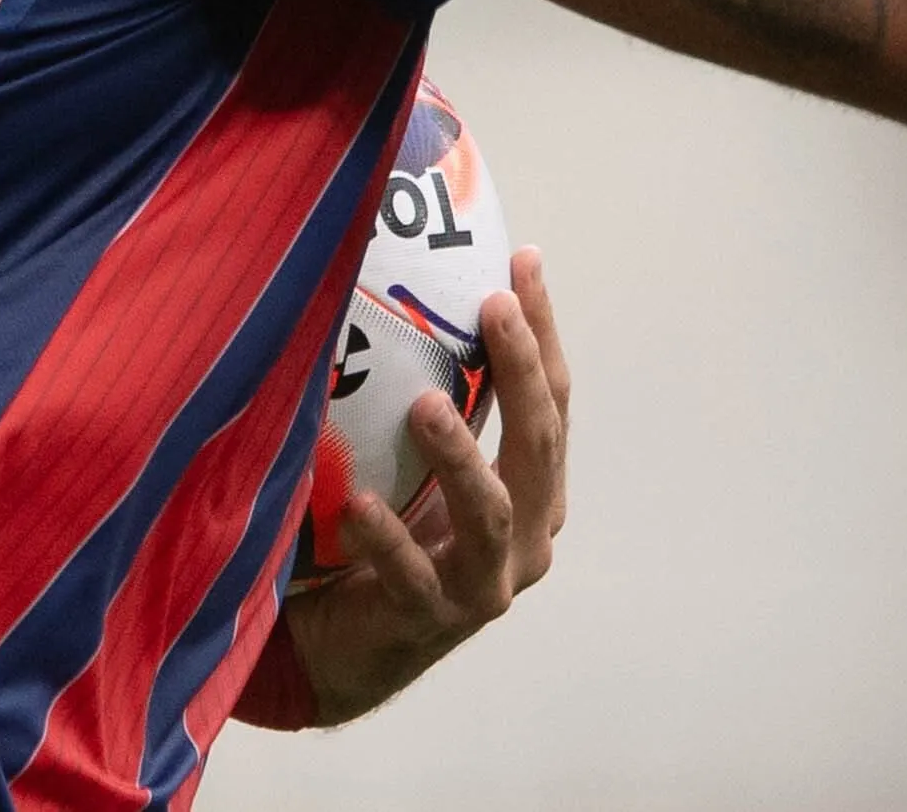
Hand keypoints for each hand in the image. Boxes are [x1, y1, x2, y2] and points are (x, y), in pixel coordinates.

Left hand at [284, 247, 569, 725]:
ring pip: (490, 514)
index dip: (543, 331)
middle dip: (522, 370)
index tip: (523, 261)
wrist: (352, 645)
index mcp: (537, 488)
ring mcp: (486, 582)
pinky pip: (413, 575)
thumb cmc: (395, 532)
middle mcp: (529, 534)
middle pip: (538, 444)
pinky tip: (359, 507)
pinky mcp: (433, 620)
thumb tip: (414, 286)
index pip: (554, 399)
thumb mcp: (426, 461)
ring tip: (425, 406)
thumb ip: (441, 396)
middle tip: (494, 307)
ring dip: (460, 456)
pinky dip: (389, 539)